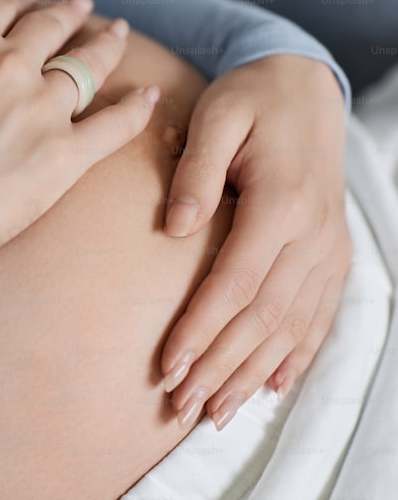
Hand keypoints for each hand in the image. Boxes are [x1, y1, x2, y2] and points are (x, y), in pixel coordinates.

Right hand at [0, 0, 158, 259]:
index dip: (16, 1)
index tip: (26, 3)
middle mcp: (9, 66)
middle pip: (51, 27)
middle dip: (68, 13)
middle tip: (82, 9)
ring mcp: (40, 111)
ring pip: (88, 66)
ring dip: (107, 45)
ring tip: (118, 35)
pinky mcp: (62, 157)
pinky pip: (113, 127)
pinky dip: (136, 109)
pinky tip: (150, 95)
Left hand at [160, 54, 351, 429]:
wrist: (306, 85)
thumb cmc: (250, 100)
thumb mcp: (216, 117)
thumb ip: (195, 172)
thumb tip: (174, 230)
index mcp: (281, 203)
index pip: (236, 283)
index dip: (201, 330)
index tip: (167, 367)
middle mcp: (313, 235)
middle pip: (262, 317)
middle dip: (220, 367)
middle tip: (181, 407)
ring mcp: (328, 248)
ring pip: (291, 326)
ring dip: (252, 374)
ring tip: (215, 414)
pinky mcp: (331, 253)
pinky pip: (319, 315)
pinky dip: (296, 354)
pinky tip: (274, 387)